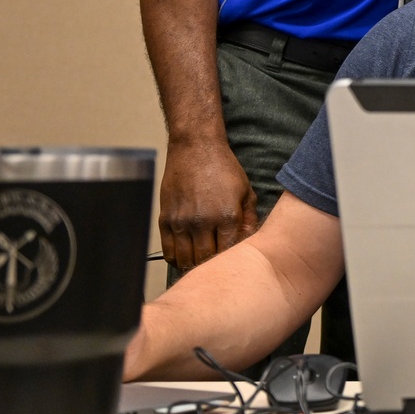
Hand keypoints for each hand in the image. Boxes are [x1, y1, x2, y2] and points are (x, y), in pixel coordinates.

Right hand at [158, 139, 257, 271]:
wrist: (195, 148)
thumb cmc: (224, 169)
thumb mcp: (246, 192)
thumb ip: (249, 219)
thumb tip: (249, 242)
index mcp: (227, 216)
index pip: (229, 253)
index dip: (232, 260)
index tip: (233, 260)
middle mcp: (203, 222)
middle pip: (206, 260)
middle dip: (213, 265)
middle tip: (217, 266)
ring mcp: (181, 221)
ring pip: (185, 259)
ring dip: (193, 265)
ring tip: (200, 262)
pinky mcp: (165, 219)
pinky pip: (168, 250)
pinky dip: (176, 258)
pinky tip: (185, 255)